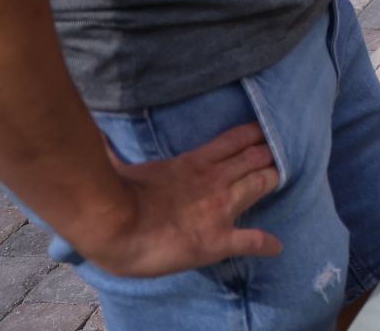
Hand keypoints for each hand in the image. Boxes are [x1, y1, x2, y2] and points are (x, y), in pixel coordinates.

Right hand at [74, 123, 281, 277]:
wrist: (112, 226)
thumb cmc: (111, 193)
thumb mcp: (119, 164)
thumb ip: (114, 150)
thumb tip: (97, 137)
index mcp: (194, 163)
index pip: (235, 139)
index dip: (254, 135)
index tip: (264, 132)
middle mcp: (214, 180)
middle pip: (255, 159)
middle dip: (269, 154)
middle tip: (278, 153)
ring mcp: (220, 209)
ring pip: (260, 185)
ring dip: (273, 179)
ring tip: (282, 176)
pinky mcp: (217, 240)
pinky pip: (251, 241)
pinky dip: (266, 243)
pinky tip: (276, 246)